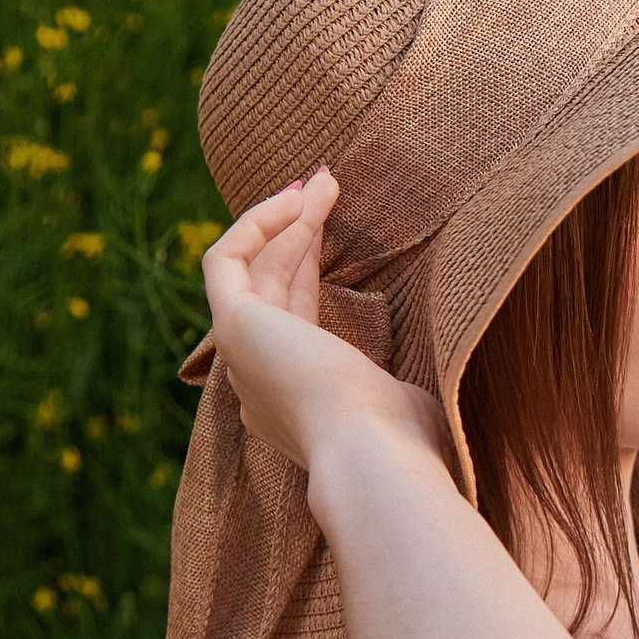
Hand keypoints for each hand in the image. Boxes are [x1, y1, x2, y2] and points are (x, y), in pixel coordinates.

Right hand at [200, 168, 447, 477]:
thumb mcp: (403, 406)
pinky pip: (226, 259)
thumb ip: (394, 388)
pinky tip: (297, 199)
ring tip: (324, 179)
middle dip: (297, 231)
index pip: (293, 314)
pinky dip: (256, 224)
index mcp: (292, 399)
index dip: (308, 264)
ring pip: (253, 268)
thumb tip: (412, 390)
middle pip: (271, 285)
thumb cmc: (401, 441)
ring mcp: (240, 353)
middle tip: (325, 185)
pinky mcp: (233, 327)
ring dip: (287, 218)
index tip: (332, 225)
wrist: (373, 458)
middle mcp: (256, 377)